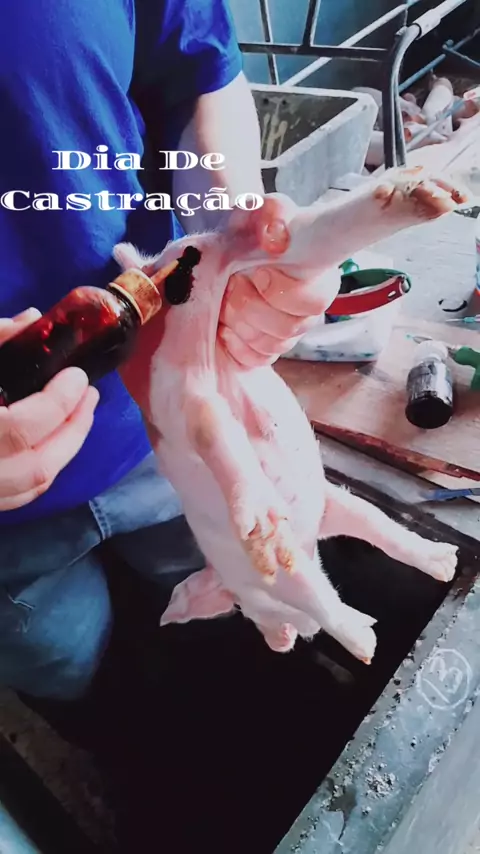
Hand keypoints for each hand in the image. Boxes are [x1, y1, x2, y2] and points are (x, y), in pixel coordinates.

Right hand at [0, 309, 98, 510]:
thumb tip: (31, 319)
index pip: (22, 430)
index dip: (57, 405)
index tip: (77, 378)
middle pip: (38, 468)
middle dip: (73, 431)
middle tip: (90, 397)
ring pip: (32, 486)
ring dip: (64, 450)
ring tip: (80, 415)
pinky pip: (18, 496)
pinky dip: (43, 468)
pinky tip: (53, 443)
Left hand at [218, 195, 329, 367]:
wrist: (226, 254)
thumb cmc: (249, 232)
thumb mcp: (259, 211)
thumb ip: (271, 213)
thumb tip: (277, 236)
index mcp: (320, 280)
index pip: (313, 301)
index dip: (280, 291)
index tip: (255, 273)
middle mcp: (309, 313)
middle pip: (288, 328)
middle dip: (249, 306)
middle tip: (230, 284)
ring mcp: (289, 336)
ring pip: (269, 346)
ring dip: (238, 322)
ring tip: (224, 298)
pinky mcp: (266, 352)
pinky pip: (255, 360)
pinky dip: (234, 343)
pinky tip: (223, 324)